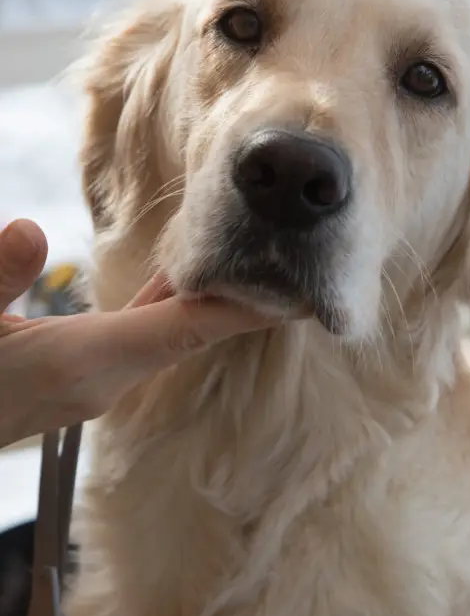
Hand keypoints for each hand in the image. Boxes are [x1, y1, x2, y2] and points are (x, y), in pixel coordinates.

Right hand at [0, 219, 275, 446]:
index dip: (243, 312)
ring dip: (208, 305)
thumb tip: (27, 230)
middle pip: (192, 332)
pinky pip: (144, 339)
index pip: (184, 331)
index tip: (296, 297)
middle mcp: (104, 379)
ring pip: (170, 336)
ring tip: (250, 264)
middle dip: (243, 304)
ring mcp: (97, 385)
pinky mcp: (85, 380)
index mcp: (84, 362)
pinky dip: (169, 310)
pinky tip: (179, 282)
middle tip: (294, 266)